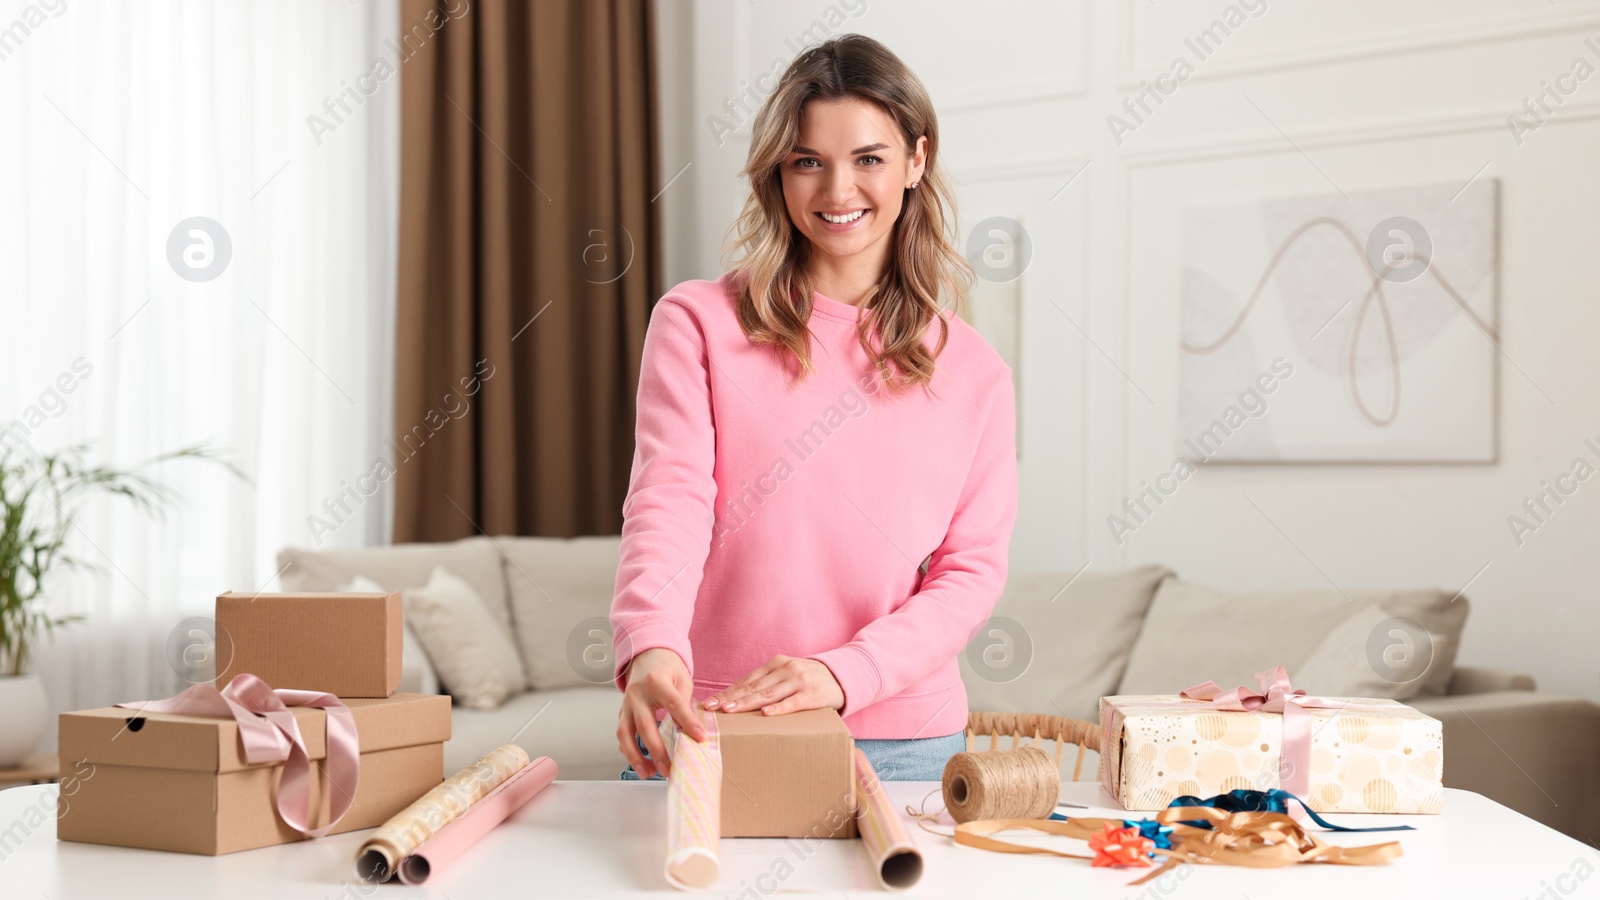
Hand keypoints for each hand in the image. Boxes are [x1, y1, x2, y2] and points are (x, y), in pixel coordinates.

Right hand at [617, 648, 705, 778]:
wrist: (647, 656)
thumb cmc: (668, 668)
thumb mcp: (682, 679)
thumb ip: (684, 704)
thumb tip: (690, 732)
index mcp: (656, 681)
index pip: (674, 705)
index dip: (687, 722)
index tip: (700, 739)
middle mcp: (637, 693)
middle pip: (645, 725)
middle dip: (657, 750)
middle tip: (669, 770)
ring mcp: (626, 704)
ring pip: (625, 733)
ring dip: (635, 756)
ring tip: (649, 773)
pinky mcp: (622, 712)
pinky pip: (622, 734)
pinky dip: (629, 751)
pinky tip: (641, 764)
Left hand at [702, 655, 843, 715]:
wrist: (842, 677)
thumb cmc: (808, 680)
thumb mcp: (786, 674)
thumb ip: (767, 683)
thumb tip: (735, 699)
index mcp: (776, 663)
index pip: (747, 680)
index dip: (727, 692)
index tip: (709, 703)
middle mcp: (786, 668)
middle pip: (753, 687)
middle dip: (730, 698)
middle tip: (712, 708)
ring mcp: (799, 680)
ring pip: (768, 694)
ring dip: (747, 703)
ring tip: (730, 711)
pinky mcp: (813, 694)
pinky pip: (793, 702)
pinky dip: (779, 708)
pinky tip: (766, 714)